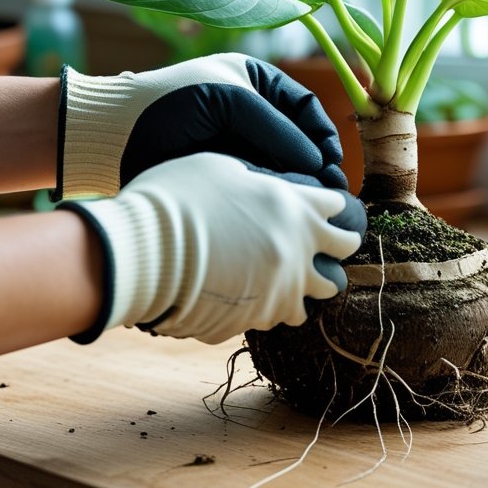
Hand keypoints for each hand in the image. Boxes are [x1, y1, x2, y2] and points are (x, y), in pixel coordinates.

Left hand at [58, 53, 345, 197]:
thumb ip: (277, 129)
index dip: (324, 136)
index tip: (332, 165)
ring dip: (299, 187)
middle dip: (316, 168)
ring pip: (283, 168)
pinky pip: (261, 186)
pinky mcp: (226, 174)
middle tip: (330, 196)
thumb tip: (318, 167)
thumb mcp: (229, 102)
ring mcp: (240, 145)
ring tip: (309, 208)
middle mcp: (254, 114)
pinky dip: (274, 198)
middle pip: (300, 142)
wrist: (115, 137)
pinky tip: (280, 213)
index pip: (306, 109)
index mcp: (256, 82)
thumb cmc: (169, 103)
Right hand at [68, 153, 365, 344]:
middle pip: (344, 250)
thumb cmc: (175, 199)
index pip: (336, 205)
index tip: (319, 205)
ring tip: (287, 274)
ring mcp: (282, 288)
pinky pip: (279, 315)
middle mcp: (298, 248)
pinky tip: (255, 294)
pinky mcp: (258, 318)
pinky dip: (273, 304)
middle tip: (316, 243)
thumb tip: (261, 191)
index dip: (327, 204)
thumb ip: (256, 182)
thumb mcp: (222, 169)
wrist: (143, 253)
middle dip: (335, 245)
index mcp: (294, 205)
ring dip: (309, 280)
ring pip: (321, 291)